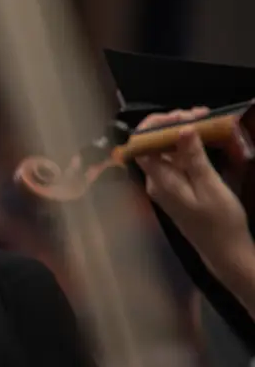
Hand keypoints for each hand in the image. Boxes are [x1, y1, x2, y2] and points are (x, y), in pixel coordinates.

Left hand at [135, 107, 251, 276]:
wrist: (225, 252)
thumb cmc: (220, 222)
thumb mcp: (210, 186)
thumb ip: (193, 158)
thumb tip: (181, 129)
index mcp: (160, 181)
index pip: (141, 144)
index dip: (156, 124)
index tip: (182, 114)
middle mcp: (156, 182)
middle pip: (152, 143)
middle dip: (173, 123)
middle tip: (201, 114)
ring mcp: (165, 185)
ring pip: (165, 149)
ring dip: (182, 132)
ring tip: (206, 120)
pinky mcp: (176, 187)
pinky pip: (175, 160)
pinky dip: (187, 145)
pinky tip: (203, 138)